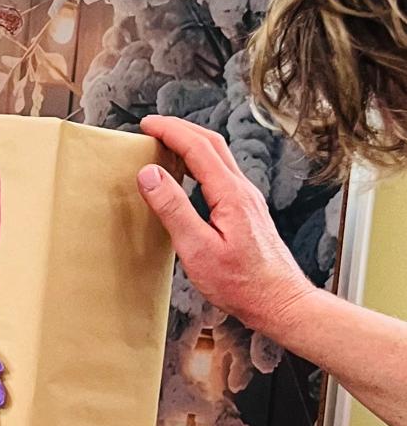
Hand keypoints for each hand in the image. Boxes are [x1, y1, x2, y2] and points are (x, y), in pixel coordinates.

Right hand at [137, 115, 312, 339]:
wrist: (278, 301)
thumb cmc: (240, 284)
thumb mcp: (197, 249)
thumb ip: (173, 209)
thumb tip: (150, 175)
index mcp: (230, 194)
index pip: (197, 148)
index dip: (170, 131)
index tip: (147, 124)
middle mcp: (243, 190)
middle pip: (212, 144)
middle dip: (181, 129)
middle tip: (154, 127)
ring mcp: (248, 200)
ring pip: (219, 158)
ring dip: (192, 144)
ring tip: (166, 145)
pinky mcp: (247, 212)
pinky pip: (222, 176)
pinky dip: (201, 164)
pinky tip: (189, 177)